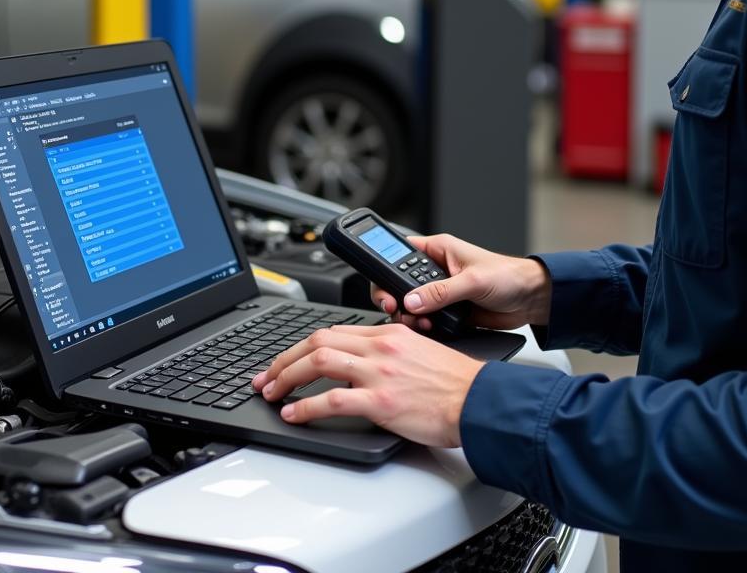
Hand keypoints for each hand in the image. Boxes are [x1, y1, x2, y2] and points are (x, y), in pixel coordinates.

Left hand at [250, 323, 483, 447]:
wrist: (479, 401)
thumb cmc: (456, 383)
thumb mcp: (419, 352)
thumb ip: (387, 352)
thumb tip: (359, 364)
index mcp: (388, 333)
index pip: (333, 332)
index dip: (302, 347)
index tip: (286, 362)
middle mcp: (379, 348)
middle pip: (317, 342)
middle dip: (284, 360)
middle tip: (267, 377)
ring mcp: (378, 373)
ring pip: (318, 363)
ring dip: (287, 378)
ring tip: (273, 394)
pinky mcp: (381, 402)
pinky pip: (332, 400)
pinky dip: (306, 407)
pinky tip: (294, 414)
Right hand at [371, 234, 551, 332]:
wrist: (531, 300)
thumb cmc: (508, 275)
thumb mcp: (472, 281)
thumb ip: (440, 291)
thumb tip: (412, 300)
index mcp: (438, 251)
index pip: (400, 255)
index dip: (386, 270)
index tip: (386, 290)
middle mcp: (436, 270)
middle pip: (400, 284)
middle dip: (396, 299)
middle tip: (397, 310)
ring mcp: (441, 293)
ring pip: (411, 306)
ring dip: (411, 317)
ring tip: (420, 323)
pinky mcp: (449, 312)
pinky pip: (427, 321)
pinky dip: (424, 328)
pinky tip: (430, 330)